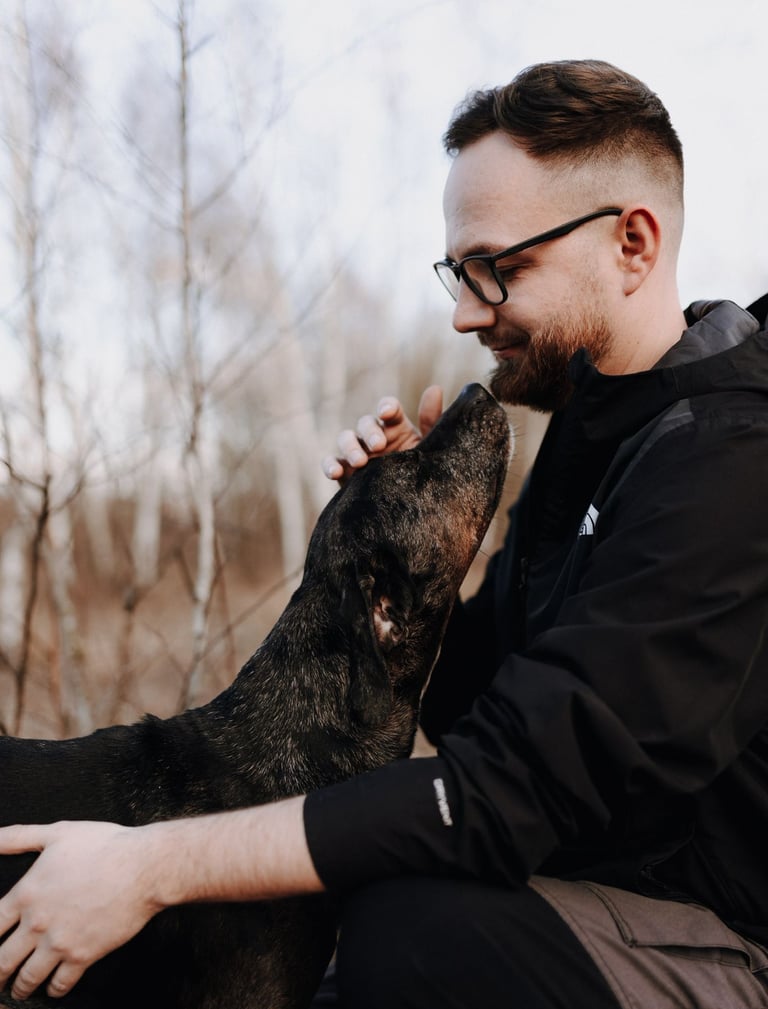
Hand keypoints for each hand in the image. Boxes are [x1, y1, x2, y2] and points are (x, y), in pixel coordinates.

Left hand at [0, 821, 161, 1000]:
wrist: (143, 867)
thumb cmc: (104, 846)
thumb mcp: (58, 833)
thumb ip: (19, 837)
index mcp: (27, 894)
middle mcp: (37, 924)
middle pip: (2, 961)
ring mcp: (59, 943)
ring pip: (27, 978)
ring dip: (20, 988)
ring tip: (18, 991)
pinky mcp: (83, 956)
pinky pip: (60, 984)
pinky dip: (53, 990)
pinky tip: (53, 988)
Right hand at [322, 385, 443, 481]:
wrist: (411, 505)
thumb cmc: (423, 473)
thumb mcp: (431, 449)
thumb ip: (431, 421)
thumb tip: (434, 388)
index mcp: (396, 426)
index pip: (389, 409)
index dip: (387, 407)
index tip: (387, 413)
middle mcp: (375, 436)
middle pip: (365, 423)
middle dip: (370, 431)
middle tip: (379, 446)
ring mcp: (358, 452)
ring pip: (346, 439)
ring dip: (350, 447)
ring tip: (361, 462)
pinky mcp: (345, 471)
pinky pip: (332, 462)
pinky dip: (329, 465)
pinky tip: (335, 472)